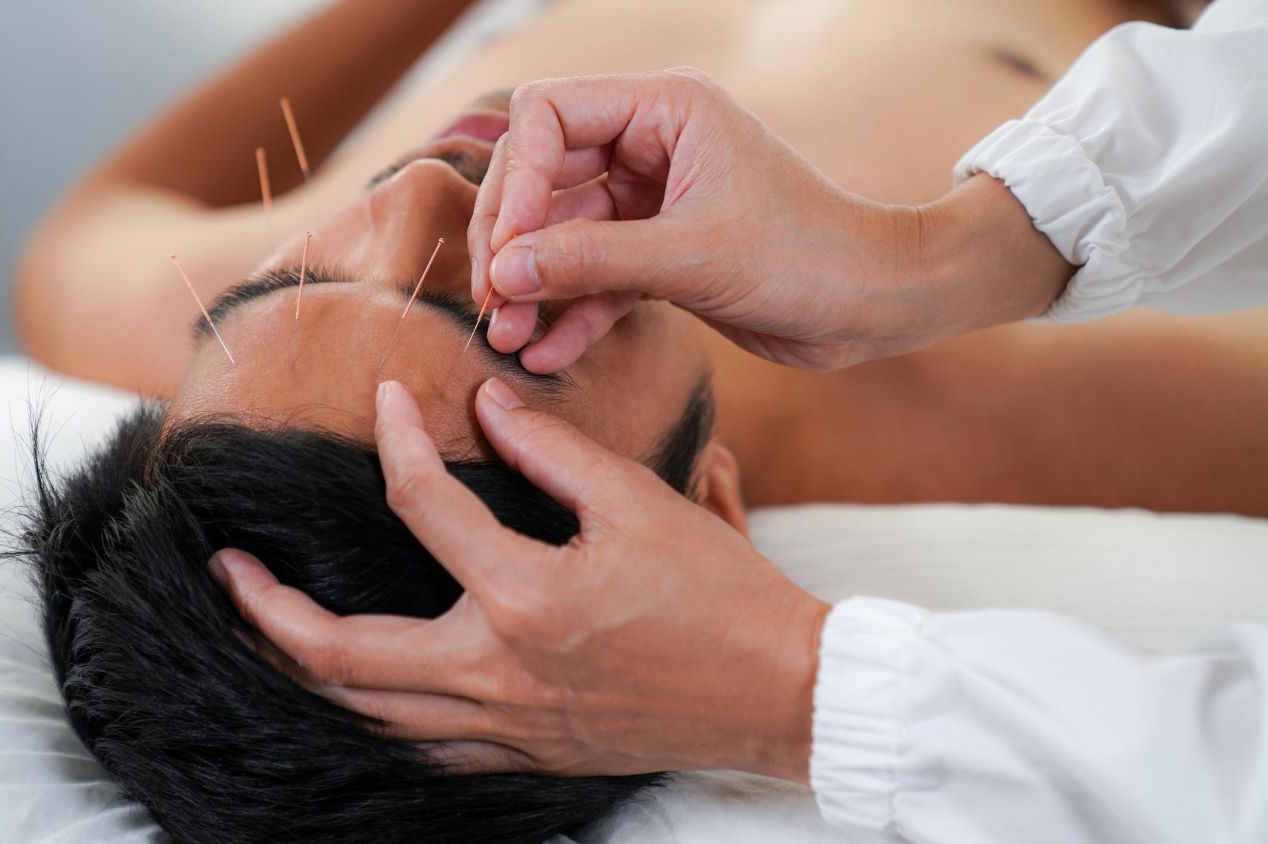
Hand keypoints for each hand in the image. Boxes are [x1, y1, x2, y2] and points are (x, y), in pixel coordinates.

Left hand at [209, 378, 830, 780]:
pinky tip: (352, 689)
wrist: (780, 695)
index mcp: (526, 598)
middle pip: (340, 651)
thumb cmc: (722, 597)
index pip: (423, 505)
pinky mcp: (523, 756)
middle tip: (222, 568)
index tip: (382, 400)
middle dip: (267, 608)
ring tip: (261, 628)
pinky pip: (417, 745)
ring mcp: (505, 727)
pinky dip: (369, 714)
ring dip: (301, 667)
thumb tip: (485, 401)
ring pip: (366, 711)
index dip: (396, 439)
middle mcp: (497, 673)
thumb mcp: (643, 504)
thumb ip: (553, 451)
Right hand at [470, 68, 1071, 371]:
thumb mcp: (692, 256)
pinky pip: (594, 276)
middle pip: (540, 178)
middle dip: (512, 242)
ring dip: (533, 289)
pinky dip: (572, 314)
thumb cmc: (807, 258)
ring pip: (561, 236)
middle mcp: (649, 146)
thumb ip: (591, 261)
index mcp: (664, 110)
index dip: (515, 179)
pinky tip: (548, 357)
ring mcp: (651, 201)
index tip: (508, 250)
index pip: (548, 116)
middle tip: (493, 302)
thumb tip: (503, 274)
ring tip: (508, 342)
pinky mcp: (659, 253)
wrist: (875, 306)